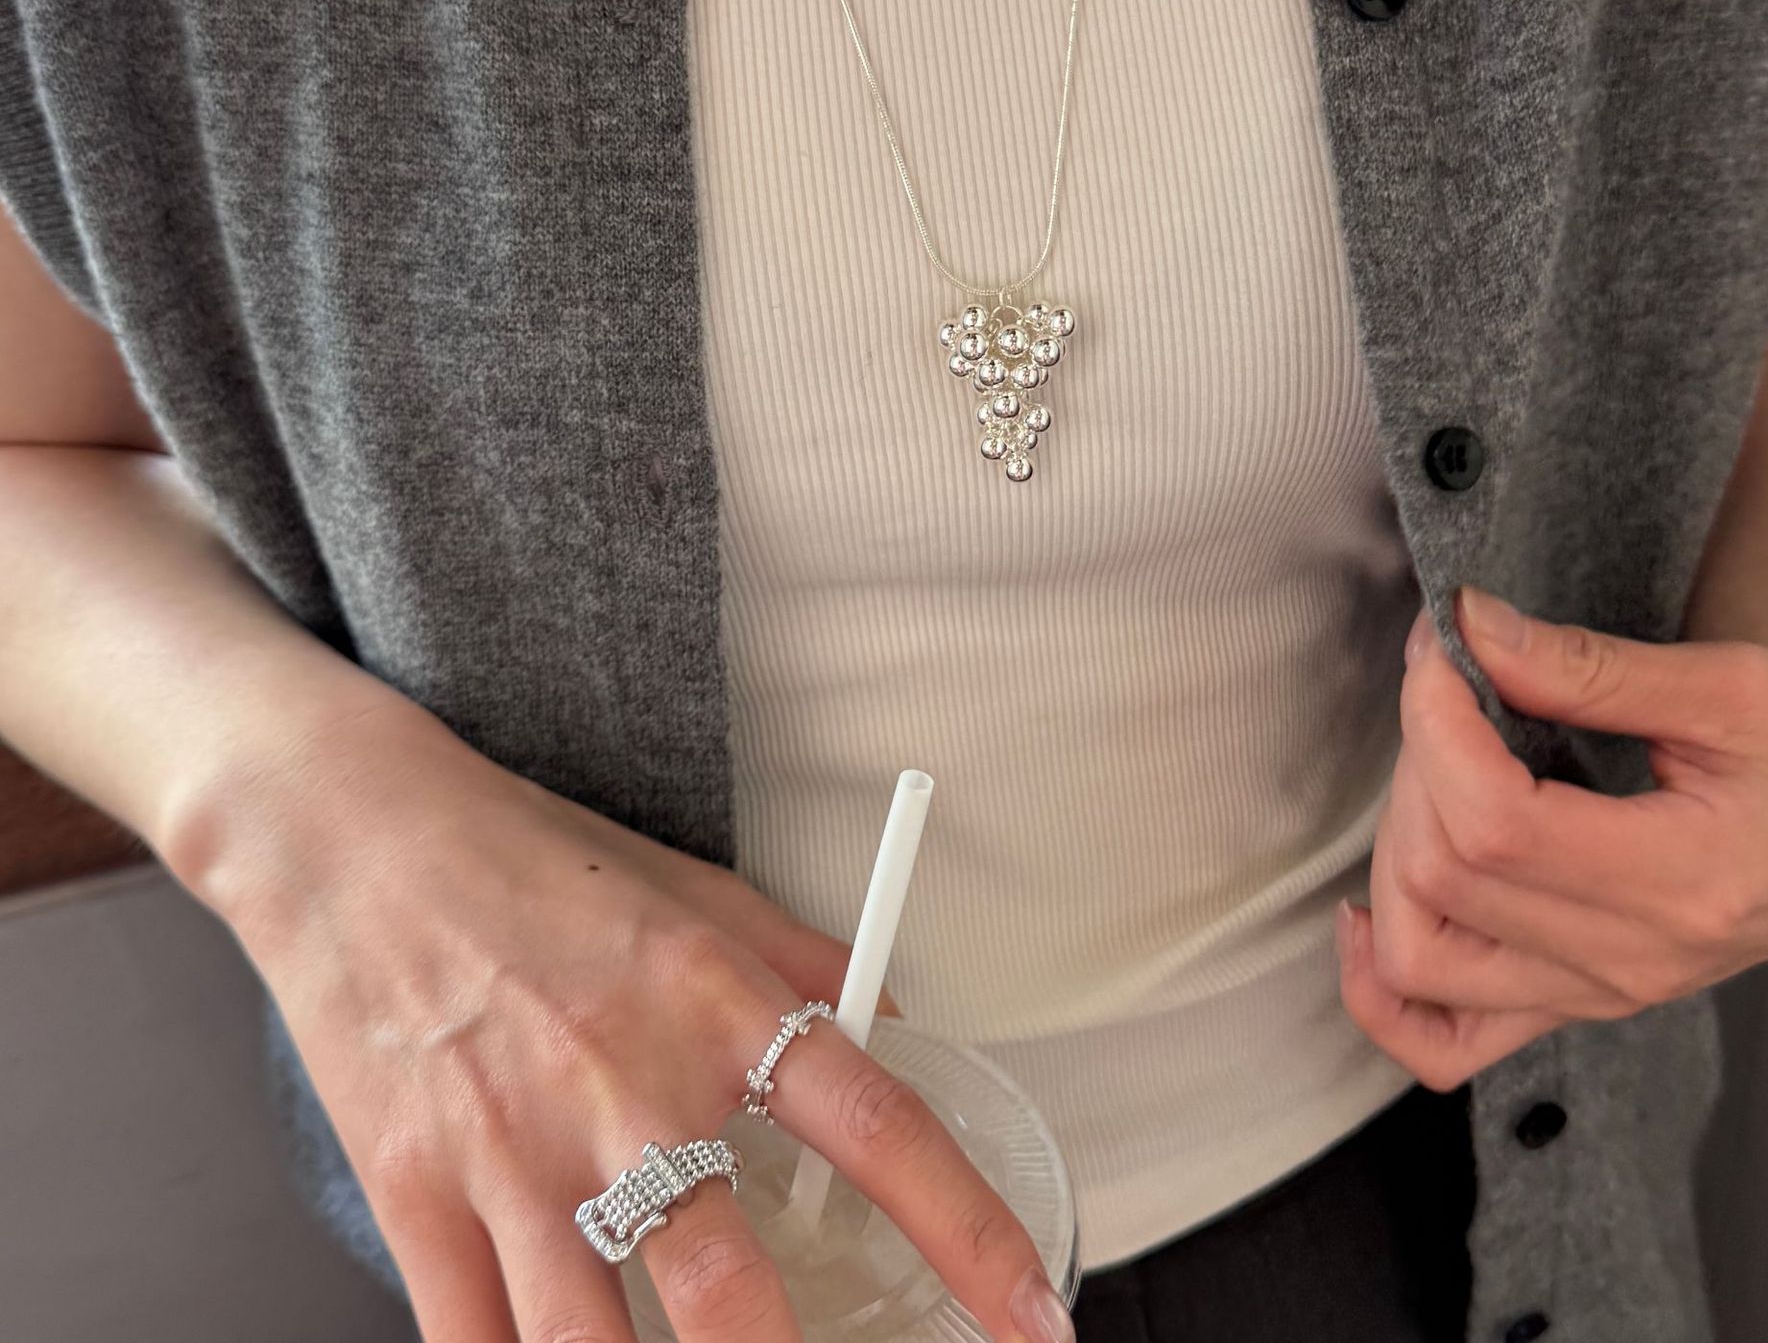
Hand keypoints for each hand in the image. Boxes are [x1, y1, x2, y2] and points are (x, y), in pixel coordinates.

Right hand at [218, 695, 1072, 1342]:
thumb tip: (901, 1026)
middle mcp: (626, 1088)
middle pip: (733, 1295)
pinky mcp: (417, 1200)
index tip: (1035, 1314)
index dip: (972, 1234)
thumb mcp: (697, 888)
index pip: (879, 1129)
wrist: (362, 842)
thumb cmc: (540, 864)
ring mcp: (513, 1156)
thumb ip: (803, 964)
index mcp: (716, 1004)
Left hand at [1332, 584, 1767, 1090]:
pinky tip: (1373, 913)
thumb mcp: (1737, 687)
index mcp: (1680, 882)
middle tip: (1447, 682)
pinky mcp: (1580, 1000)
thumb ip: (1588, 666)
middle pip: (1443, 878)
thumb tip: (1471, 630)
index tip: (1441, 646)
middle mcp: (1630, 959)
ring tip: (1433, 768)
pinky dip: (1384, 988)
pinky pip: (1447, 1042)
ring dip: (1391, 850)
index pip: (1492, 824)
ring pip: (1422, 958)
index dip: (1434, 724)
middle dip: (1415, 760)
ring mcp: (1600, 992)